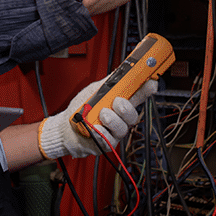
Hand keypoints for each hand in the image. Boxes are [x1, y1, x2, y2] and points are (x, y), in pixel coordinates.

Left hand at [38, 78, 156, 158]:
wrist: (65, 127)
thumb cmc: (80, 110)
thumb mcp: (94, 91)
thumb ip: (108, 83)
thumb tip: (122, 71)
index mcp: (119, 103)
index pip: (137, 96)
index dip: (146, 90)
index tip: (150, 83)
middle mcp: (119, 118)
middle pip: (133, 115)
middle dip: (126, 108)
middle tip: (117, 102)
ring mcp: (114, 132)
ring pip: (123, 128)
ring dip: (112, 120)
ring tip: (101, 115)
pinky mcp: (106, 144)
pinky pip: (109, 140)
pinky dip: (103, 133)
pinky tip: (96, 128)